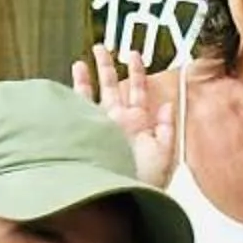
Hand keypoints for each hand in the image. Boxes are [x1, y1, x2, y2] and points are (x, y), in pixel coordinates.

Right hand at [72, 45, 175, 186]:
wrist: (123, 196)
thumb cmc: (146, 182)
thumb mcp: (165, 154)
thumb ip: (167, 129)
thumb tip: (167, 104)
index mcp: (138, 123)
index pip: (138, 91)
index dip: (137, 71)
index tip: (134, 54)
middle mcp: (118, 121)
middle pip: (114, 86)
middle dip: (110, 66)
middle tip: (104, 47)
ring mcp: (101, 125)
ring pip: (95, 93)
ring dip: (92, 74)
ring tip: (86, 57)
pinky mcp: (87, 131)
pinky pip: (80, 106)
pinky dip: (77, 90)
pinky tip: (75, 73)